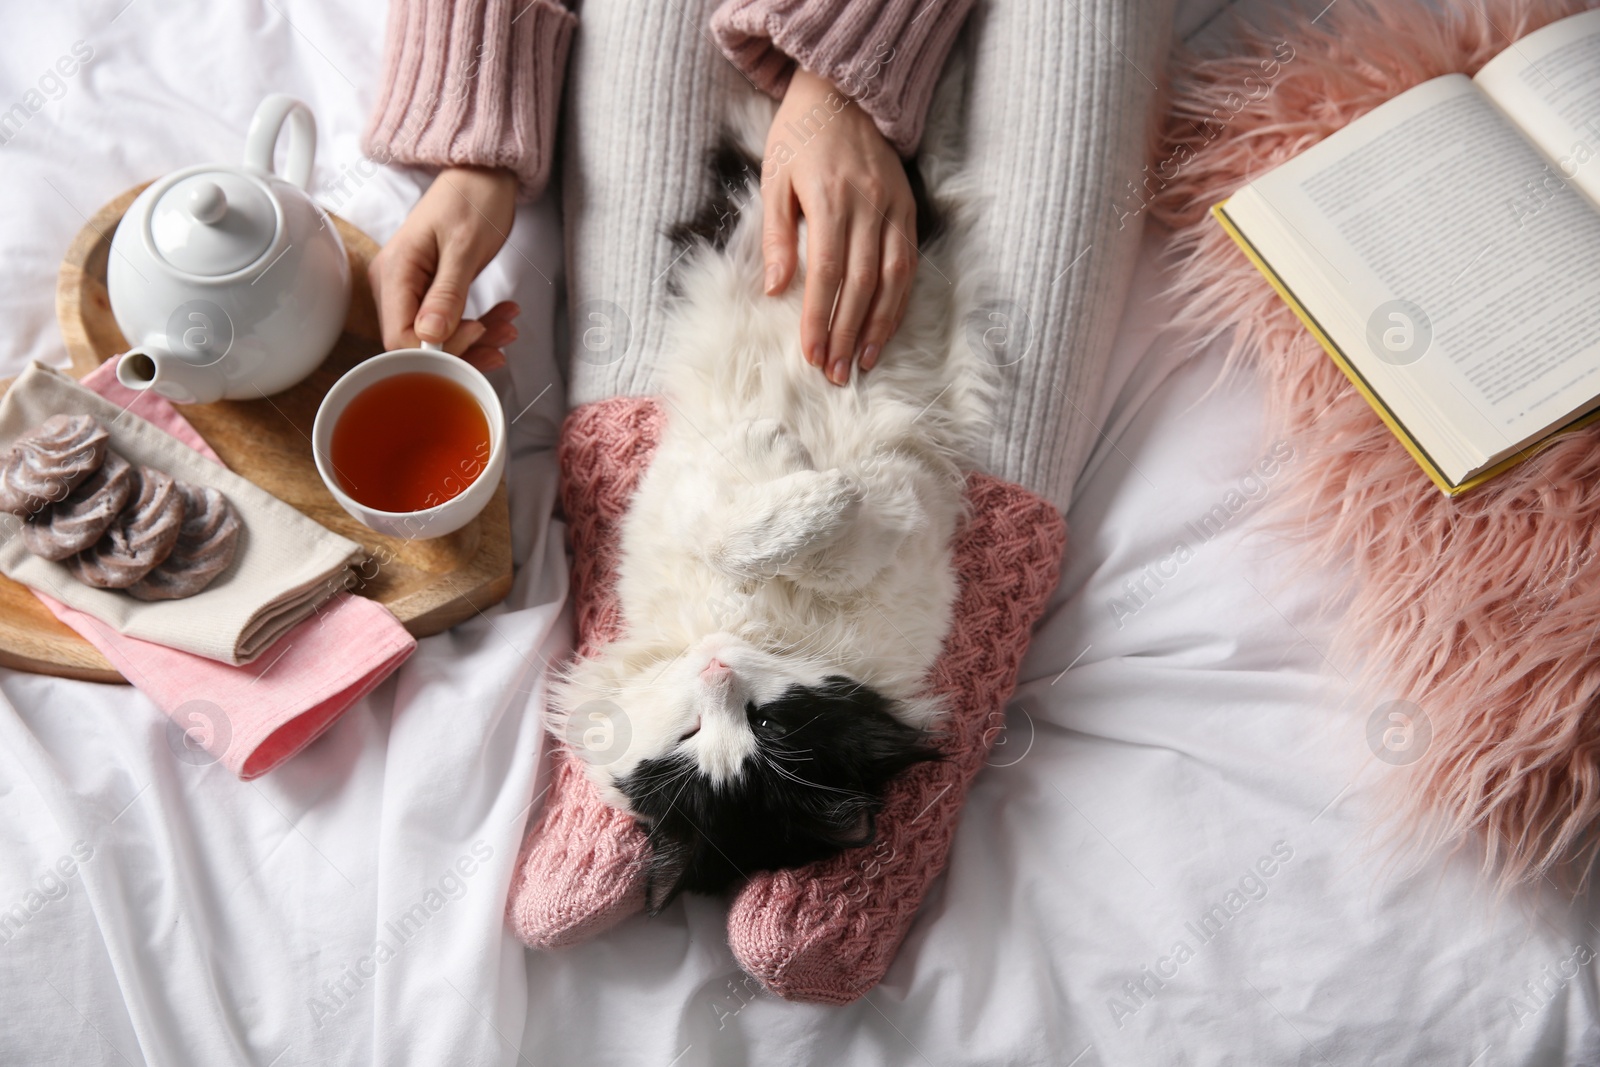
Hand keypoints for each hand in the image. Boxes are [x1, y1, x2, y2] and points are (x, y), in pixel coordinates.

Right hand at [368, 165, 519, 369]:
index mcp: (395, 271)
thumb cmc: (473, 198)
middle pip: (418, 340)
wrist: (483, 175)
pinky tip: (502, 318)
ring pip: (438, 334)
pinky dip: (478, 325)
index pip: (400, 336)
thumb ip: (447, 294)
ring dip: (476, 339)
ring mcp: (411, 287)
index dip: (438, 348)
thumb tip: (431, 334)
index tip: (476, 335)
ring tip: (509, 328)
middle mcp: (394, 282)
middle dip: (463, 347)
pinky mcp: (429, 289)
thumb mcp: (464, 247)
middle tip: (501, 340)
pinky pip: (449, 321)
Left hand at [762, 68, 917, 385]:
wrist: (844, 92)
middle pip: (860, 284)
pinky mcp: (908, 208)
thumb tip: (775, 289)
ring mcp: (893, 208)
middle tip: (836, 373)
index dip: (819, 318)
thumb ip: (777, 235)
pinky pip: (908, 264)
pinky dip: (899, 301)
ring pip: (892, 279)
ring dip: (878, 326)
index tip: (811, 354)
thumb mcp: (774, 178)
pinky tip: (886, 329)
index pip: (825, 273)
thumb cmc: (799, 136)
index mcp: (829, 198)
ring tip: (864, 362)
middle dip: (847, 334)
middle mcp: (867, 206)